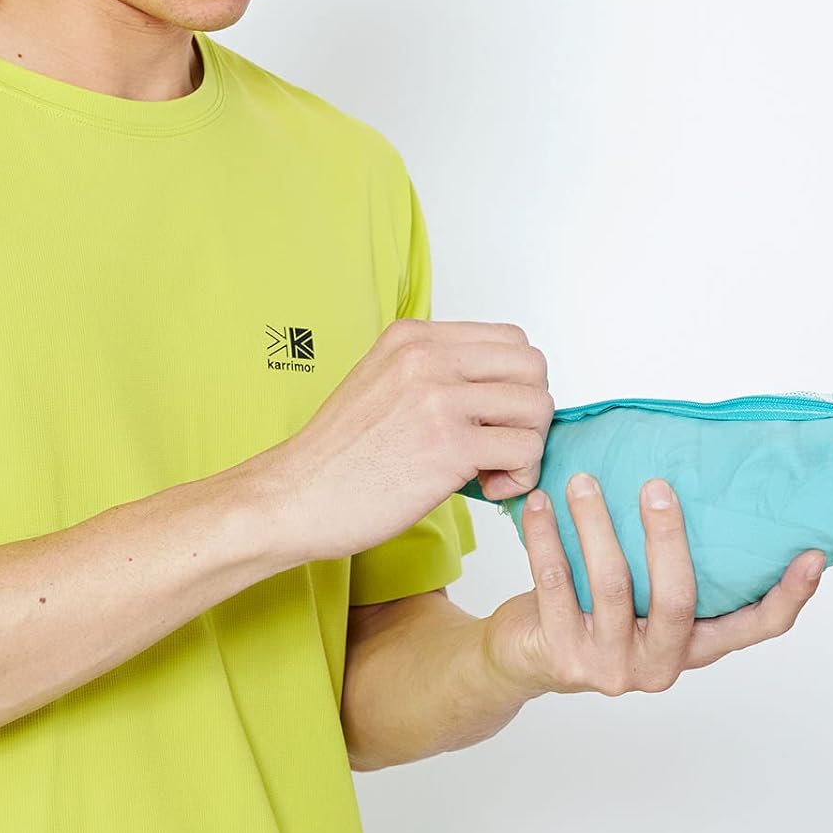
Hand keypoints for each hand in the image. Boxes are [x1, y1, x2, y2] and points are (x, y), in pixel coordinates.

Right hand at [262, 318, 553, 565]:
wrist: (294, 496)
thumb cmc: (336, 455)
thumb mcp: (381, 381)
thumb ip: (434, 372)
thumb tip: (499, 390)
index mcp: (413, 336)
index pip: (510, 339)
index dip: (516, 383)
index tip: (494, 418)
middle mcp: (428, 356)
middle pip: (533, 366)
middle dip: (530, 412)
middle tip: (503, 445)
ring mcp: (439, 398)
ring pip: (538, 407)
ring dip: (529, 446)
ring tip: (494, 471)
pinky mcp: (449, 446)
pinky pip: (525, 451)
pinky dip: (520, 476)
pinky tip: (488, 489)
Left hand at [481, 473, 826, 697]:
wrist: (526, 659)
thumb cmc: (593, 614)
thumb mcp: (643, 599)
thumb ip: (668, 564)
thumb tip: (694, 480)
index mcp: (692, 645)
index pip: (754, 629)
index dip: (787, 597)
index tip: (812, 555)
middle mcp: (659, 663)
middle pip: (677, 598)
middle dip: (668, 537)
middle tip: (657, 486)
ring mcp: (611, 665)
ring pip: (611, 585)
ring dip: (595, 524)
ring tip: (582, 481)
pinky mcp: (563, 656)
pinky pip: (555, 584)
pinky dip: (546, 538)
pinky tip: (541, 503)